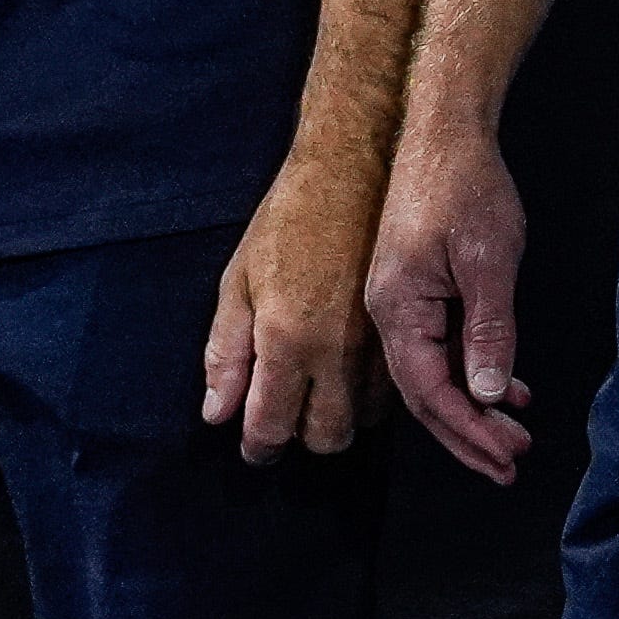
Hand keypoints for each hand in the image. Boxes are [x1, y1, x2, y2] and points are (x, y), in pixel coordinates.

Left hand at [203, 133, 381, 461]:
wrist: (351, 171)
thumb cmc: (287, 220)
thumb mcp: (239, 280)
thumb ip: (225, 352)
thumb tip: (217, 413)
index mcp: (288, 340)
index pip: (272, 427)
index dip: (258, 447)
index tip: (253, 447)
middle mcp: (336, 353)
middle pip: (324, 436)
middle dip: (300, 436)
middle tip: (283, 416)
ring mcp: (375, 345)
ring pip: (362, 420)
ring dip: (336, 418)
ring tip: (315, 393)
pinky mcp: (401, 331)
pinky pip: (388, 392)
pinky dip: (366, 396)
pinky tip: (346, 372)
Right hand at [366, 113, 535, 482]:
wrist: (443, 126)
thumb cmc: (466, 184)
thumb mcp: (489, 259)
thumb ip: (489, 330)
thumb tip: (487, 394)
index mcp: (396, 308)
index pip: (429, 391)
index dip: (469, 430)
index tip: (508, 457)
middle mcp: (389, 311)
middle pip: (425, 393)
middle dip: (469, 433)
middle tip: (512, 463)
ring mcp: (399, 299)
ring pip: (433, 372)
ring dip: (474, 406)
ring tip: (516, 432)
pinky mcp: (415, 287)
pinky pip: (440, 345)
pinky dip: (473, 370)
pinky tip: (509, 384)